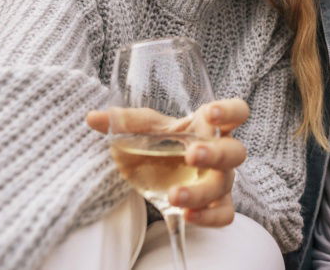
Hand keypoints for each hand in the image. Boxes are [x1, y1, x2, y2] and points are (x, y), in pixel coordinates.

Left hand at [87, 98, 249, 226]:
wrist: (160, 171)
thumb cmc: (160, 144)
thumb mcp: (143, 130)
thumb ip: (124, 122)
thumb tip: (93, 118)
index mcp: (208, 126)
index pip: (236, 111)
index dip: (229, 111)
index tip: (209, 113)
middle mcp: (220, 151)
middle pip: (234, 151)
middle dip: (215, 154)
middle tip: (191, 154)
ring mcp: (220, 180)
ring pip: (224, 186)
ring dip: (202, 192)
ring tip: (175, 196)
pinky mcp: (216, 205)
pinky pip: (224, 214)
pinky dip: (208, 218)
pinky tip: (186, 216)